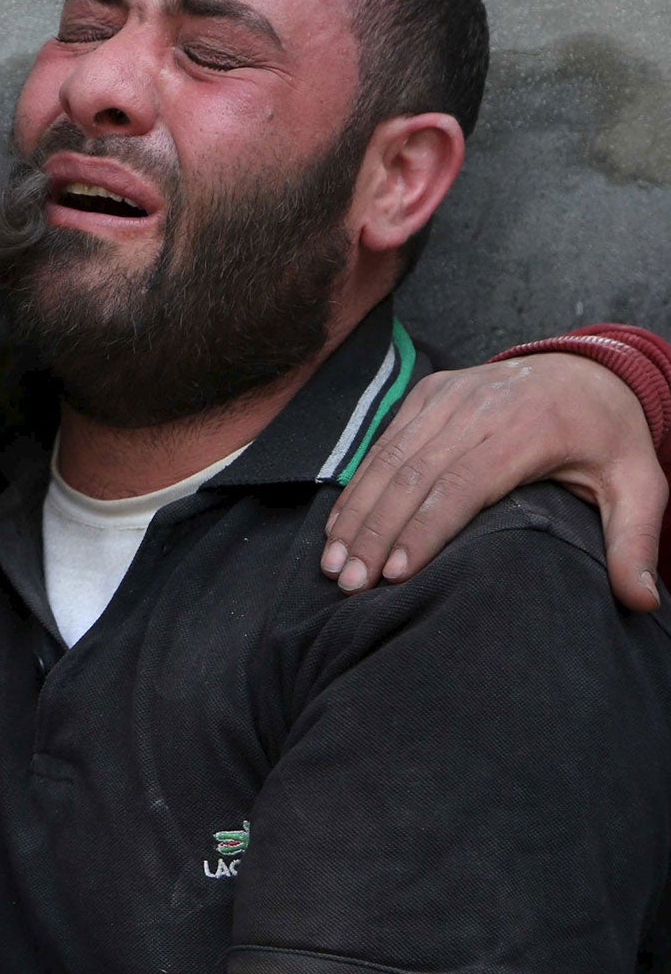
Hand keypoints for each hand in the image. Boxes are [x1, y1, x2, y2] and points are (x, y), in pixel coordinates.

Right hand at [324, 354, 664, 609]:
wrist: (588, 369)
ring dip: (356, 514)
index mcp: (531, 426)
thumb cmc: (608, 437)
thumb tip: (640, 603)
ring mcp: (448, 395)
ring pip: (389, 458)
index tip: (396, 576)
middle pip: (414, 474)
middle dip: (376, 532)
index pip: (463, 483)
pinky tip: (340, 527)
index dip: (425, 530)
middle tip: (349, 582)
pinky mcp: (426, 392)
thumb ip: (636, 543)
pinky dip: (357, 487)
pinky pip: (384, 444)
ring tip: (332, 563)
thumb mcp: (640, 485)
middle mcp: (482, 404)